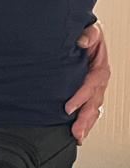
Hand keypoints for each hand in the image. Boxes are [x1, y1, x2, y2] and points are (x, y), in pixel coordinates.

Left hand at [66, 22, 109, 142]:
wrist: (88, 35)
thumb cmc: (88, 34)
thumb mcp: (90, 31)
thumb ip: (88, 34)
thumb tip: (82, 41)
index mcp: (100, 68)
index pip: (91, 85)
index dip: (80, 97)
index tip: (68, 108)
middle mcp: (99, 80)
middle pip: (94, 103)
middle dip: (85, 118)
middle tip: (76, 132)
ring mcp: (96, 88)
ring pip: (93, 109)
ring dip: (86, 124)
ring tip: (78, 136)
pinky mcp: (90, 93)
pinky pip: (90, 108)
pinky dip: (85, 121)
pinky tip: (79, 132)